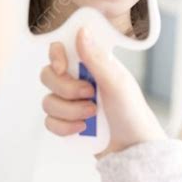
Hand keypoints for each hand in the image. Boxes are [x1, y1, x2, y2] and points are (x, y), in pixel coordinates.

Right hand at [40, 27, 165, 157]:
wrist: (133, 149)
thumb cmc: (132, 113)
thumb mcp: (117, 83)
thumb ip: (96, 59)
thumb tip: (82, 31)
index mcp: (90, 65)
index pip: (61, 50)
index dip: (55, 56)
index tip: (63, 68)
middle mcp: (77, 81)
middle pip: (48, 76)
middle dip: (67, 90)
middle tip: (90, 95)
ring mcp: (70, 103)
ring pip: (47, 101)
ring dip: (70, 111)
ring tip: (92, 116)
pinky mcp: (66, 123)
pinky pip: (49, 122)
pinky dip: (65, 127)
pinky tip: (83, 128)